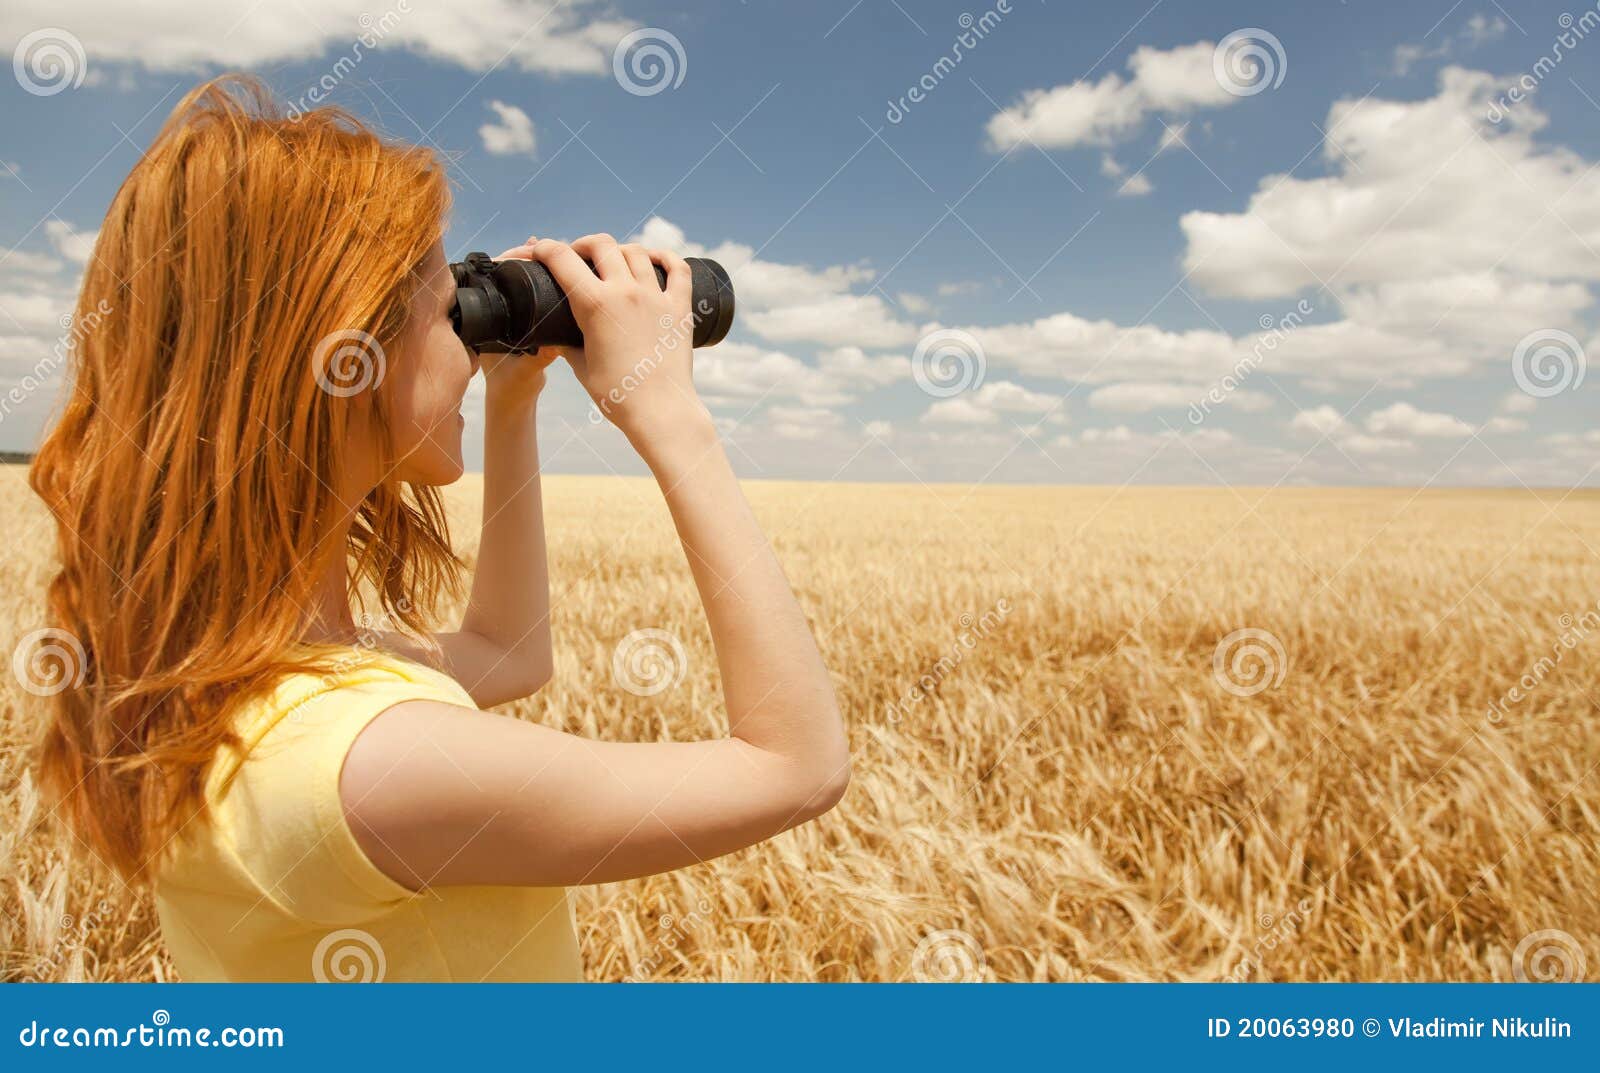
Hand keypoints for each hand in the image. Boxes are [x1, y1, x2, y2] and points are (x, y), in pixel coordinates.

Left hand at [477, 236, 564, 408]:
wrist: (515, 398)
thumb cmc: (512, 387)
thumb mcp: (527, 372)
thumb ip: (538, 360)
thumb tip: (554, 344)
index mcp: (487, 320)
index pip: (493, 279)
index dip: (508, 261)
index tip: (526, 252)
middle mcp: (495, 311)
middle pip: (507, 272)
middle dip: (525, 256)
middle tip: (541, 245)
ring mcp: (509, 311)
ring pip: (520, 278)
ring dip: (536, 263)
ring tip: (552, 248)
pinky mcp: (523, 315)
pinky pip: (532, 289)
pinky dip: (543, 275)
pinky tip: (558, 263)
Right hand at [523, 233, 710, 447]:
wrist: (660, 412)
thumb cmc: (617, 396)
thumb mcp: (581, 366)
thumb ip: (567, 342)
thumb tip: (559, 333)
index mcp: (595, 305)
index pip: (562, 259)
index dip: (545, 250)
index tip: (541, 253)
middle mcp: (626, 292)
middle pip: (601, 245)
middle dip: (583, 245)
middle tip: (578, 258)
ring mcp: (656, 297)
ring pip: (635, 252)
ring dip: (618, 251)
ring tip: (612, 262)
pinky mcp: (680, 307)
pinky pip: (677, 268)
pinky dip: (664, 257)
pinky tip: (653, 258)